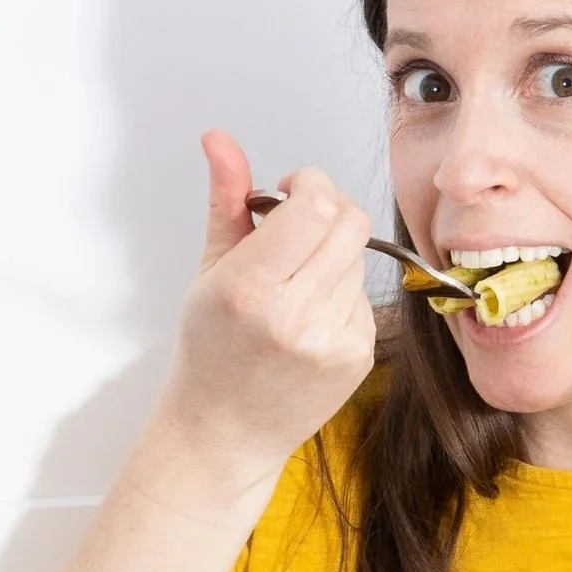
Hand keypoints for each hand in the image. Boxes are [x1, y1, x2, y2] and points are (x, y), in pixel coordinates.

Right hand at [150, 133, 377, 491]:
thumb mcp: (208, 272)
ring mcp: (333, 342)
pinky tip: (310, 315)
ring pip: (359, 257)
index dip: (309, 183)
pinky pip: (363, 295)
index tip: (289, 192)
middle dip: (327, 209)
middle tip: (298, 226)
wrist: (226, 432)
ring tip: (296, 282)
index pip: (313, 205)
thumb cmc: (211, 351)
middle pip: (348, 223)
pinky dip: (341, 292)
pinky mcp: (358, 358)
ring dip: (333, 253)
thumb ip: (225, 202)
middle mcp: (294, 318)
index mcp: (249, 290)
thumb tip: (219, 139)